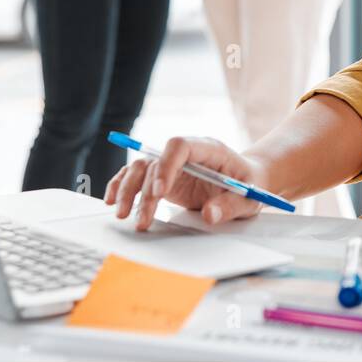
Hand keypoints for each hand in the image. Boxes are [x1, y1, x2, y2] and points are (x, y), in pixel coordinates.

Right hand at [104, 137, 268, 229]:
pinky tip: (112, 201)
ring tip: (122, 214)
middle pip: (154, 160)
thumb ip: (230, 205)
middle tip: (136, 215)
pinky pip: (138, 177)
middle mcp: (186, 154)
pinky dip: (122, 186)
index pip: (179, 146)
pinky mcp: (164, 178)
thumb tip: (209, 215)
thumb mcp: (249, 198)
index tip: (160, 192)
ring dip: (127, 190)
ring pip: (140, 168)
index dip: (166, 165)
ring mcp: (173, 165)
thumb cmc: (250, 186)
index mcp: (208, 149)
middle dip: (141, 188)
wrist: (248, 182)